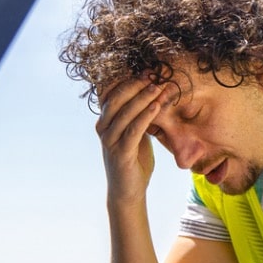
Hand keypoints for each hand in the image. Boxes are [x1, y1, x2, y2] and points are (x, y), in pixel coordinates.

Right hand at [96, 78, 171, 205]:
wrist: (128, 192)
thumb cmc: (134, 161)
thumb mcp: (136, 134)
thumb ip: (138, 117)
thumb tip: (151, 96)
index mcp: (105, 121)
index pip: (112, 94)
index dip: (128, 80)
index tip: (148, 70)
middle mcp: (103, 128)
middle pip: (116, 99)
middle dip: (136, 85)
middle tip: (154, 75)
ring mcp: (110, 141)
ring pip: (125, 113)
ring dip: (143, 98)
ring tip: (158, 87)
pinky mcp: (120, 154)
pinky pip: (133, 130)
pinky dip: (145, 117)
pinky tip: (156, 106)